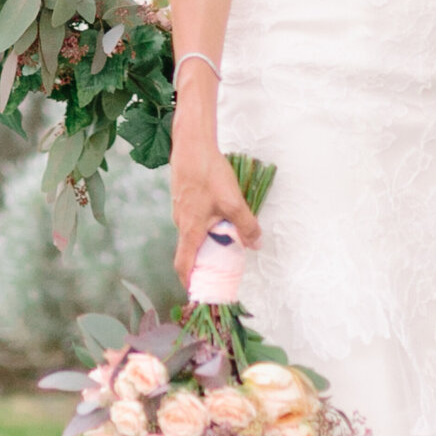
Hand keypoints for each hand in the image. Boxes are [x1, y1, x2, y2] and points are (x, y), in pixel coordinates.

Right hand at [169, 128, 261, 291]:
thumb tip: (256, 244)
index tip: (197, 291)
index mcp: (189, 229)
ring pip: (192, 231)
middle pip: (189, 250)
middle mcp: (180, 222)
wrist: (192, 144)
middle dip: (202, 261)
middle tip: (219, 266)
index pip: (183, 265)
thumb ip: (246, 225)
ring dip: (205, 239)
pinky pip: (192, 217)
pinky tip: (218, 212)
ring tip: (224, 238)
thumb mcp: (232, 202)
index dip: (189, 281)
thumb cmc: (208, 173)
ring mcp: (180, 208)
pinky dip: (203, 223)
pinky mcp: (183, 195)